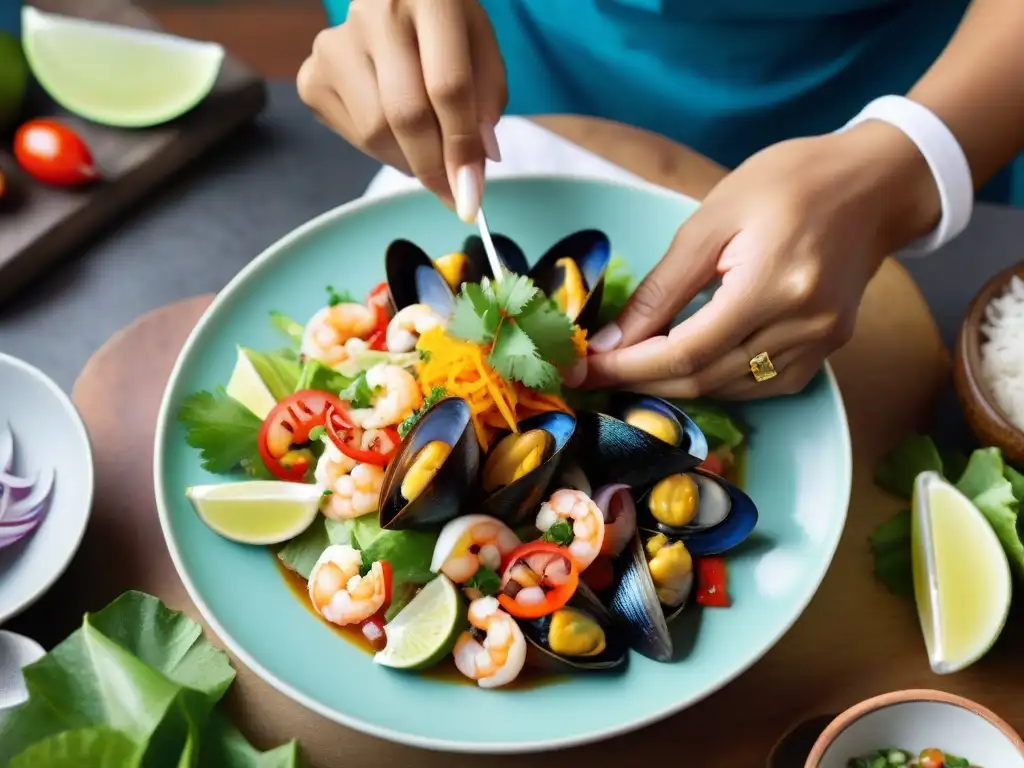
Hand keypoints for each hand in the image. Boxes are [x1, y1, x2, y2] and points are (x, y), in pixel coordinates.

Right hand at [297, 0, 505, 219]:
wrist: (391, 1)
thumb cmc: (444, 26)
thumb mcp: (480, 46)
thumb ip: (487, 99)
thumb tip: (477, 163)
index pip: (448, 86)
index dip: (462, 147)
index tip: (472, 194)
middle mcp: (373, 15)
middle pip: (406, 115)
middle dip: (434, 167)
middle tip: (453, 194)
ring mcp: (334, 46)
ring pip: (375, 133)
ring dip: (409, 162)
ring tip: (428, 153)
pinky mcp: (312, 77)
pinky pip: (354, 138)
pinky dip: (383, 153)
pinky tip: (397, 134)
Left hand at [577, 121, 940, 398]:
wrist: (873, 184)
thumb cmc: (789, 183)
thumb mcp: (712, 220)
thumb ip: (662, 288)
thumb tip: (613, 340)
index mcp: (773, 284)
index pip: (686, 350)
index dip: (629, 367)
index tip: (585, 369)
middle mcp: (804, 325)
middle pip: (705, 377)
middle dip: (643, 379)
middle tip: (596, 372)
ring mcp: (820, 343)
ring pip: (730, 388)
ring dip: (675, 384)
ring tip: (632, 367)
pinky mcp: (827, 350)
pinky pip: (760, 386)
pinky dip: (716, 380)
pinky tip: (687, 363)